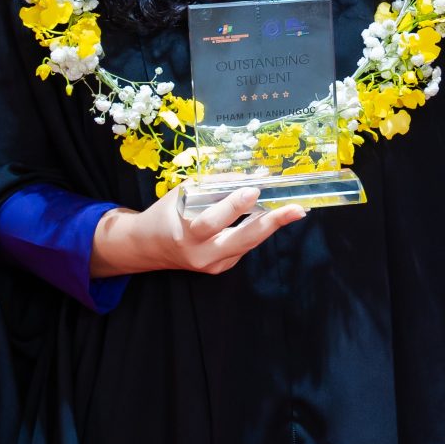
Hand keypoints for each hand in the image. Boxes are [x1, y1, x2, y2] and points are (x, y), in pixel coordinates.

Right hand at [97, 185, 304, 276]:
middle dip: (271, 223)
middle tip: (295, 209)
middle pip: (241, 240)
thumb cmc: (167, 213)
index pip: (212, 221)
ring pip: (248, 244)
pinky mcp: (221, 268)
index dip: (234, 206)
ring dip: (271, 225)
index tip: (254, 190)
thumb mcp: (183, 194)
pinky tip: (272, 217)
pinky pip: (244, 246)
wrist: (149, 247)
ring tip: (295, 211)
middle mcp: (201, 254)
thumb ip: (214, 186)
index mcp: (185, 234)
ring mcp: (213, 265)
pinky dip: (256, 229)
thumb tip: (251, 175)